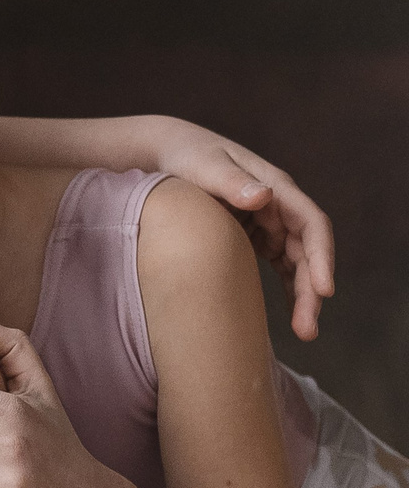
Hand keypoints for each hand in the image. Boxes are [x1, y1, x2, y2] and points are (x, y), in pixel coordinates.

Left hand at [142, 119, 334, 339]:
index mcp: (275, 188)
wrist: (164, 154)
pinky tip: (287, 320)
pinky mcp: (255, 236)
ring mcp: (269, 222)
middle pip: (307, 251)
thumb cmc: (184, 156)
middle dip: (312, 290)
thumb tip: (263, 196)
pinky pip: (279, 266)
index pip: (311, 224)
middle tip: (308, 330)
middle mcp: (279, 206)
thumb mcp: (202, 166)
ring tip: (304, 333)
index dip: (321, 257)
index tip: (324, 290)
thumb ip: (229, 181)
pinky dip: (286, 290)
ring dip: (302, 297)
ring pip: (297, 264)